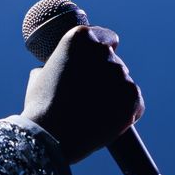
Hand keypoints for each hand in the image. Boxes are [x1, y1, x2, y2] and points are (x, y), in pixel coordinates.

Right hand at [21, 23, 143, 163]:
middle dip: (104, 77)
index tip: (95, 67)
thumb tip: (65, 66)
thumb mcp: (41, 73)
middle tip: (88, 97)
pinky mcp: (133, 97)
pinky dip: (125, 111)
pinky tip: (107, 121)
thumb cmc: (41, 107)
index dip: (100, 55)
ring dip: (114, 94)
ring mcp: (120, 74)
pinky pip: (134, 102)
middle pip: (114, 62)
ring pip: (123, 83)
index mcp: (81, 37)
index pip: (106, 38)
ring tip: (94, 112)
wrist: (51, 137)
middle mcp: (103, 51)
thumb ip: (60, 63)